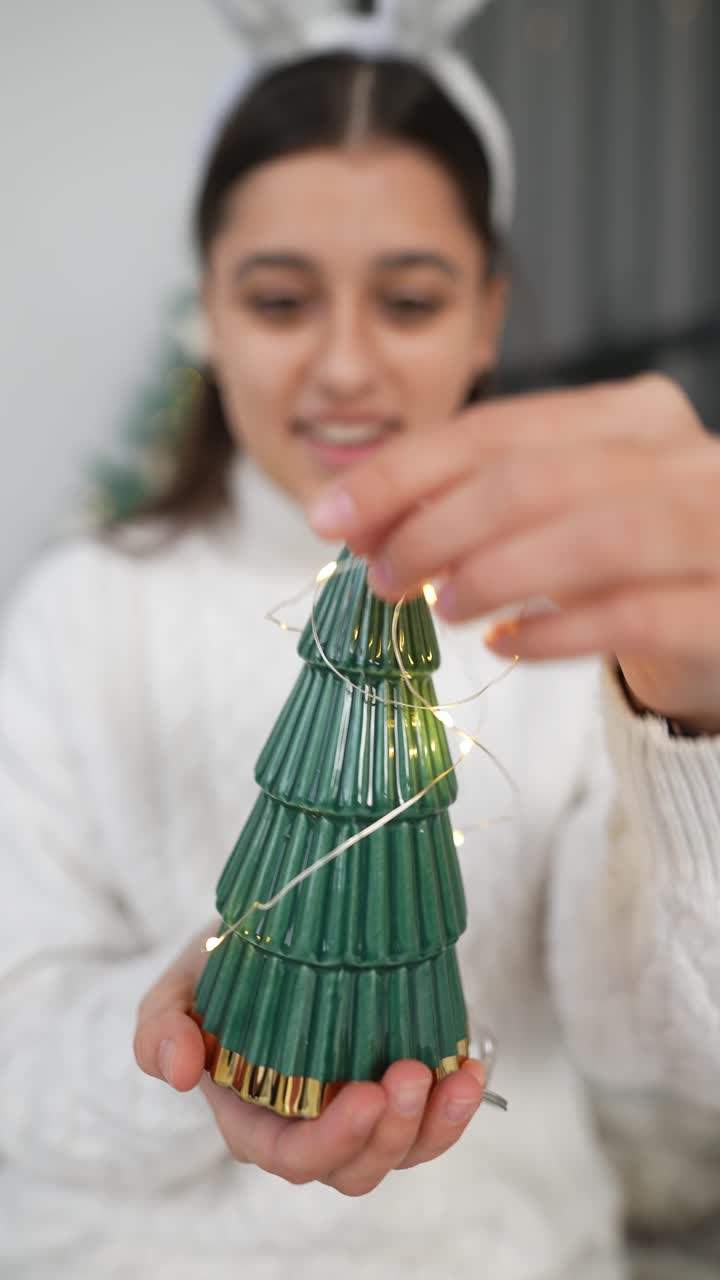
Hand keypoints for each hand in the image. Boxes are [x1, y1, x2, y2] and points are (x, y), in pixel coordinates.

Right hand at [134, 926, 485, 1196]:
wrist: (264, 938)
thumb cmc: (215, 973)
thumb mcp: (173, 991)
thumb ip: (159, 1030)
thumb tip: (178, 1072)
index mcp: (253, 1120)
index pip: (293, 1155)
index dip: (333, 1139)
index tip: (366, 1094)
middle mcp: (308, 1129)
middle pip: (355, 1167)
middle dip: (389, 1133)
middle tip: (411, 1074)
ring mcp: (357, 1111)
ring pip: (400, 1152)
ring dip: (433, 1126)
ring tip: (454, 1078)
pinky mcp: (395, 1087)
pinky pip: (430, 1120)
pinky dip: (456, 1104)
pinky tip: (472, 1069)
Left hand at [308, 374, 719, 734]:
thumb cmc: (630, 561)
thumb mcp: (557, 513)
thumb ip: (473, 503)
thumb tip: (357, 518)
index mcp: (633, 415)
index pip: (497, 430)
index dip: (402, 473)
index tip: (332, 518)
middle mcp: (684, 458)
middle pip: (536, 479)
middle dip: (437, 527)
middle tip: (382, 577)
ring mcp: (717, 529)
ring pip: (592, 538)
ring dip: (493, 574)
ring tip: (443, 609)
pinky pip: (634, 616)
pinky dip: (558, 632)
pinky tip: (508, 646)